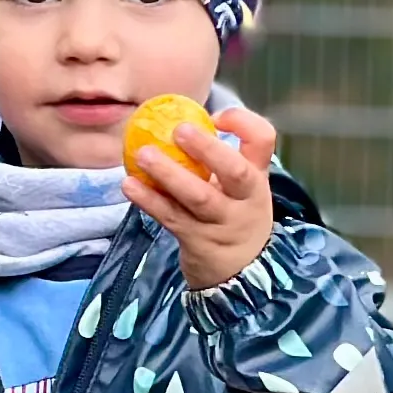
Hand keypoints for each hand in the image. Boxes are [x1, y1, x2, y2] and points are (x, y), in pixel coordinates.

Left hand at [125, 104, 277, 291]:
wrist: (240, 276)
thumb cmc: (232, 216)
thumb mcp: (241, 189)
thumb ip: (219, 158)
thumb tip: (176, 120)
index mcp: (256, 177)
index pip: (263, 140)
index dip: (242, 122)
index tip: (216, 117)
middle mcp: (245, 199)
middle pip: (235, 171)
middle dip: (208, 149)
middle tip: (180, 130)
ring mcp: (221, 223)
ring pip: (198, 196)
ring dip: (169, 174)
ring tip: (144, 155)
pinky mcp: (197, 241)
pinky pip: (170, 217)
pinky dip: (148, 201)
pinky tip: (129, 185)